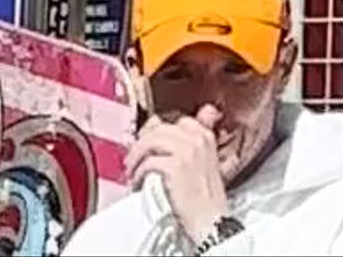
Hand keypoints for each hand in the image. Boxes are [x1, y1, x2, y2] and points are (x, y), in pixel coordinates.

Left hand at [140, 121, 232, 246]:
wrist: (210, 221)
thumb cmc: (205, 200)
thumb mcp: (202, 163)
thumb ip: (188, 146)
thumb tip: (164, 133)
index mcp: (205, 135)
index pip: (175, 120)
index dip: (156, 131)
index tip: (147, 142)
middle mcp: (197, 138)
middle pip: (159, 128)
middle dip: (142, 143)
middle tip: (133, 158)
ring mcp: (187, 150)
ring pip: (151, 140)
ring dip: (136, 156)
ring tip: (132, 170)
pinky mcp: (176, 166)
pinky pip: (149, 162)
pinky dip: (138, 173)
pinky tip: (137, 182)